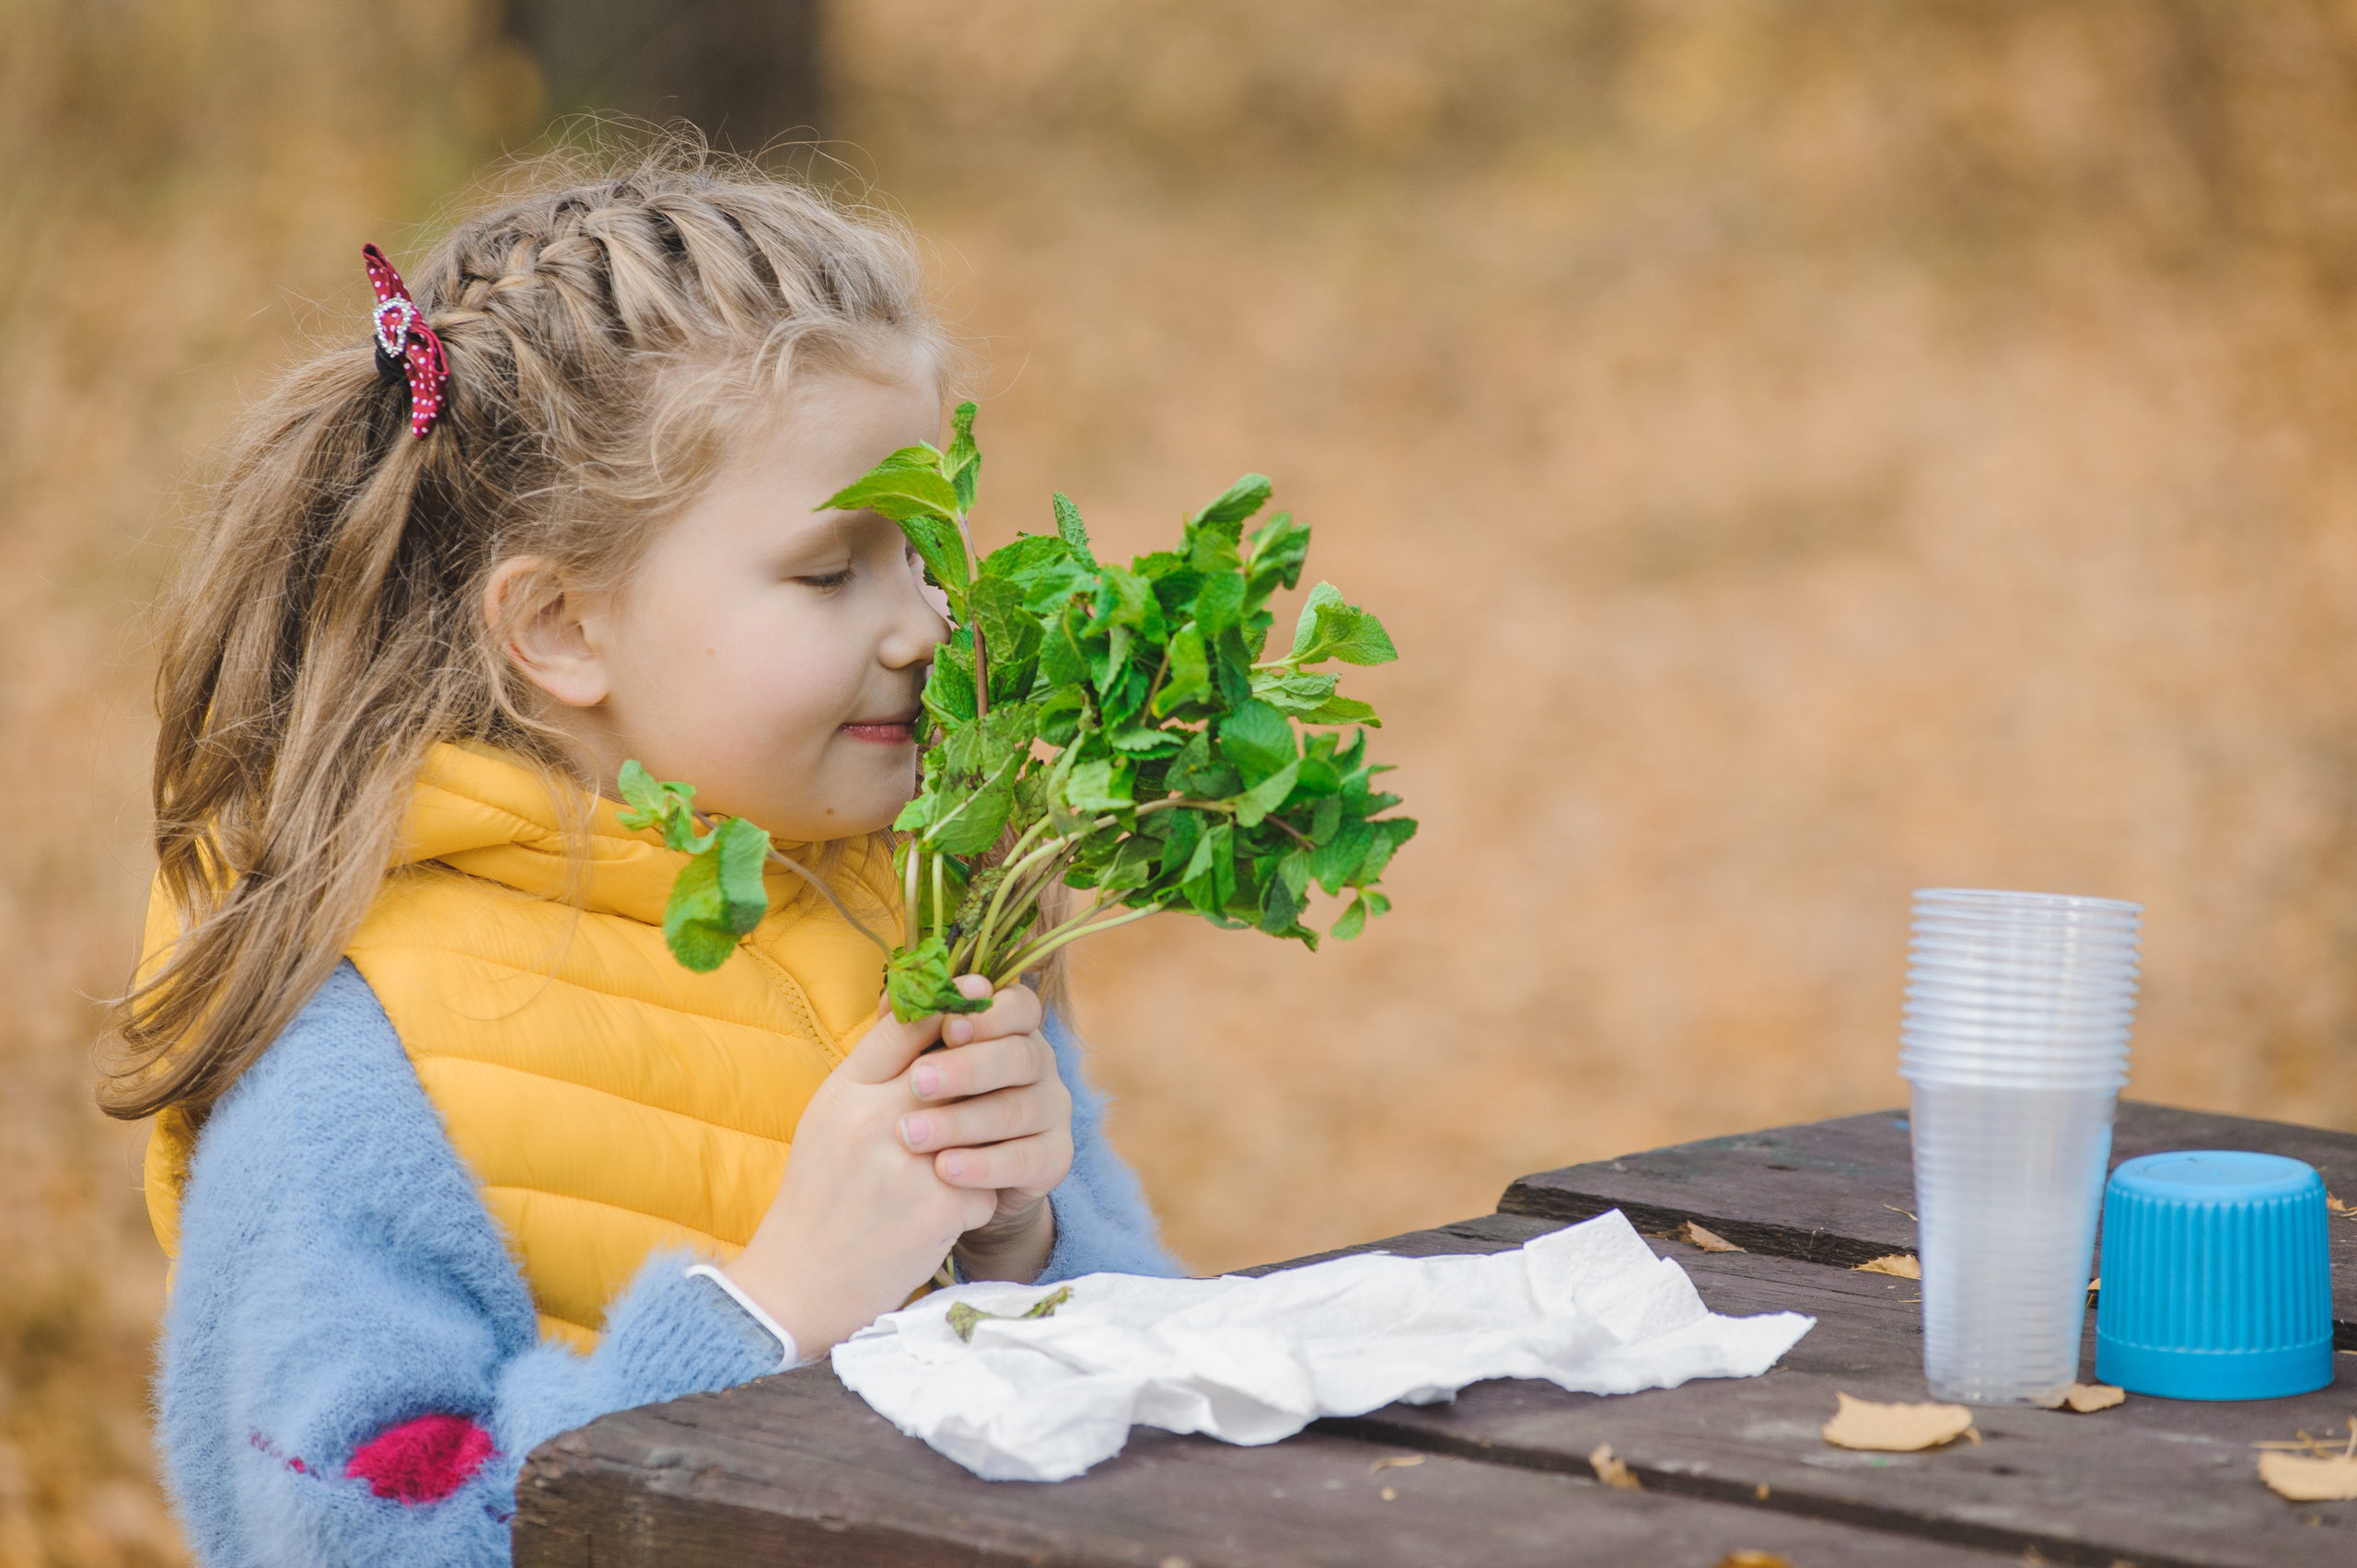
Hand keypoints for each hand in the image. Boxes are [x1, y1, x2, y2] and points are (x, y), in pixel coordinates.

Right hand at [721, 978, 999, 1355]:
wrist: (799, 1286)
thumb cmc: (820, 1198)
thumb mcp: (829, 1119)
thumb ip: (872, 1071)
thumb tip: (920, 1011)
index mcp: (844, 1091)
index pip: (905, 1023)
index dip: (946, 1006)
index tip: (973, 1000)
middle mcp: (874, 1118)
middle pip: (955, 1064)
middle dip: (981, 1071)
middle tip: (997, 1078)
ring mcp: (909, 1163)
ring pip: (984, 1123)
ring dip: (984, 1142)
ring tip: (969, 1160)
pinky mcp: (938, 1207)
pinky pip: (988, 1184)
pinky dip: (977, 1200)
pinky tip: (950, 1216)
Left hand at [900, 982, 1073, 1281]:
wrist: (945, 1177)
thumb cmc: (928, 1102)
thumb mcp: (910, 1063)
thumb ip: (907, 1029)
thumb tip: (894, 997)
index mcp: (1010, 1028)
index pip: (1019, 1006)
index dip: (989, 1015)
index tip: (949, 1027)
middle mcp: (1039, 1063)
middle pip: (1019, 1056)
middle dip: (967, 1068)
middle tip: (917, 1082)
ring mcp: (1052, 1109)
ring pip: (1017, 1110)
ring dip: (962, 1122)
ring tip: (912, 1134)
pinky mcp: (1054, 1156)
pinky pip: (1026, 1159)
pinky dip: (984, 1165)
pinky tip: (944, 1169)